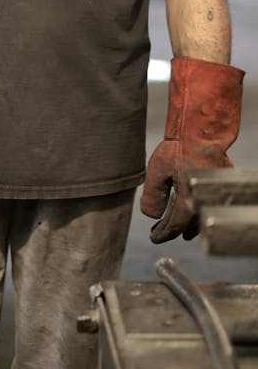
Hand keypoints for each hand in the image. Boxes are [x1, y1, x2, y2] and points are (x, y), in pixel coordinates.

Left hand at [141, 57, 243, 243]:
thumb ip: (153, 196)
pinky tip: (193, 204)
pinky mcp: (217, 179)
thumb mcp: (157, 171)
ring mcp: (211, 190)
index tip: (155, 238)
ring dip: (190, 222)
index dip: (163, 234)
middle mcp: (202, 201)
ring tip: (182, 227)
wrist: (202, 130)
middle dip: (177, 231)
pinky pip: (207, 201)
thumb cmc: (180, 147)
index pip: (174, 226)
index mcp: (188, 202)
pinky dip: (198, 207)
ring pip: (201, 214)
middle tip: (166, 233)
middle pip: (189, 224)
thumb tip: (151, 215)